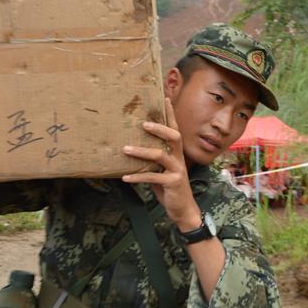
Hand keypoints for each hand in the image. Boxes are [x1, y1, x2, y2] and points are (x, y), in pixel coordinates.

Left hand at [121, 98, 200, 229]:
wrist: (183, 209)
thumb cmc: (169, 187)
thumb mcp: (161, 170)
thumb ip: (152, 159)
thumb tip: (132, 146)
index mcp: (176, 153)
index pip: (175, 129)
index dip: (170, 114)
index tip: (164, 98)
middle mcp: (179, 158)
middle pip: (173, 136)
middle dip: (159, 128)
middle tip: (143, 124)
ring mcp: (177, 170)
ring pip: (160, 155)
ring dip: (141, 151)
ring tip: (125, 149)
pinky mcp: (173, 183)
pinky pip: (153, 177)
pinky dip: (137, 177)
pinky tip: (124, 177)